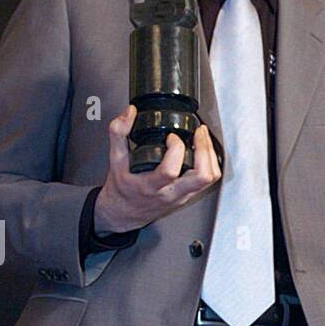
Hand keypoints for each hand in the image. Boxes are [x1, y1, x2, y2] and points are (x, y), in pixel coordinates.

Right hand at [94, 105, 221, 233]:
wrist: (124, 213)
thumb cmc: (121, 189)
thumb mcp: (114, 161)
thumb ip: (118, 134)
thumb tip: (130, 112)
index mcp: (150, 186)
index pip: (170, 171)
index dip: (176, 150)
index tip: (171, 136)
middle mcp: (170, 193)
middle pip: (201, 177)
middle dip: (204, 150)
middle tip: (198, 132)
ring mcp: (182, 196)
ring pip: (209, 179)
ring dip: (210, 155)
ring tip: (202, 138)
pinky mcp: (189, 195)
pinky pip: (208, 181)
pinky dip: (210, 162)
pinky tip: (202, 150)